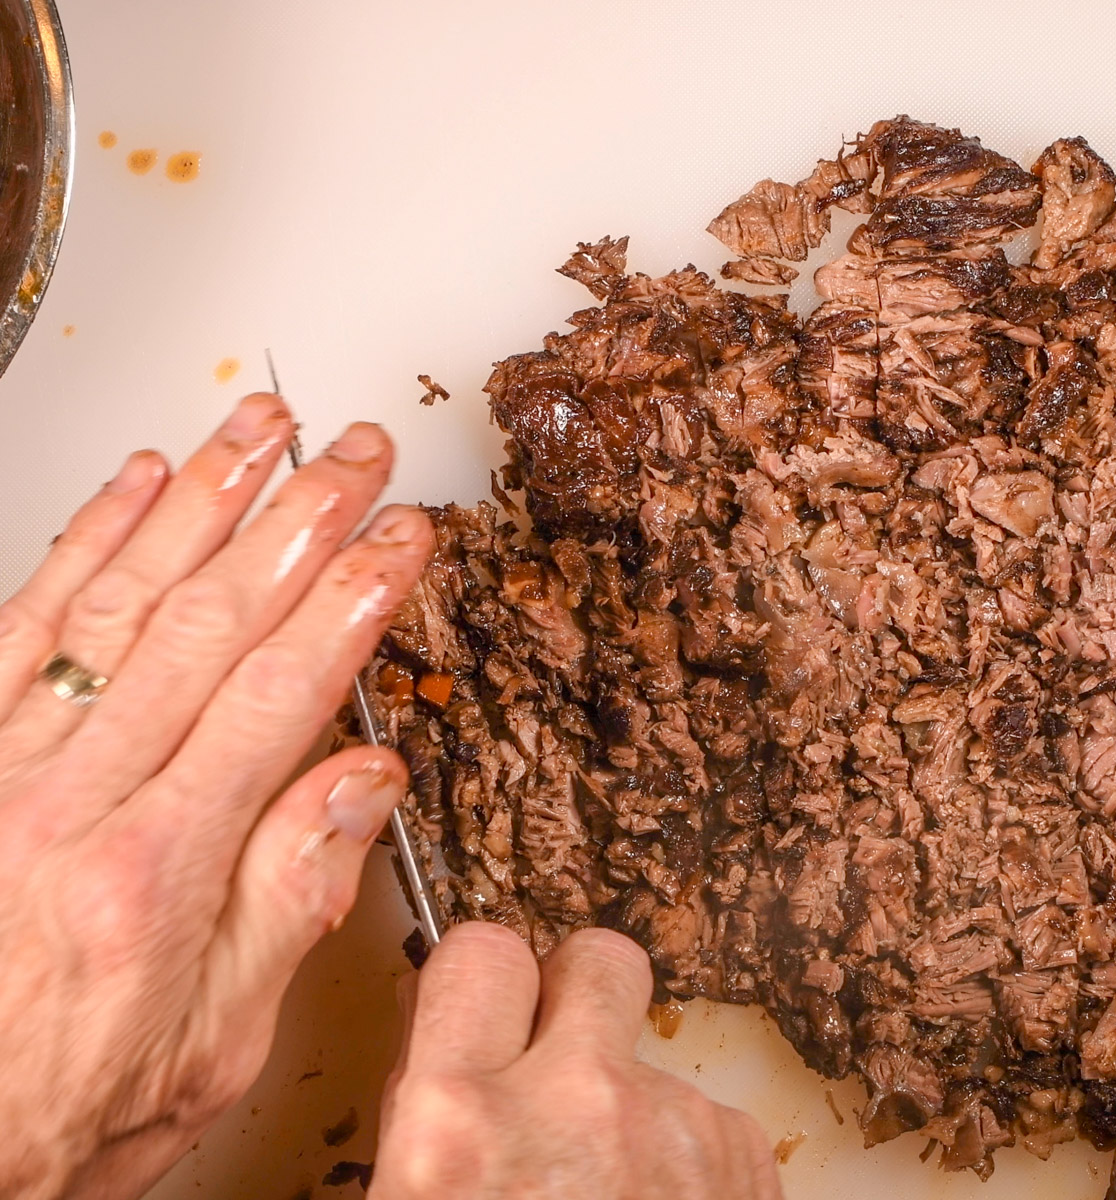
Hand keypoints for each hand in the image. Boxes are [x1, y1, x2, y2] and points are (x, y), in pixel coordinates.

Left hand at [0, 395, 432, 1198]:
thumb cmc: (60, 1111)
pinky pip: (27, 620)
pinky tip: (135, 484)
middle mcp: (73, 798)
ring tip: (256, 429)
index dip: (352, 601)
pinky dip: (86, 538)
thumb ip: (292, 896)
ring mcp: (7, 763)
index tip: (401, 540)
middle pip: (212, 621)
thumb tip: (363, 783)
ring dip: (200, 498)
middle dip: (297, 520)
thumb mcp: (215, 1044)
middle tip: (352, 453)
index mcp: (156, 867)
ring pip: (122, 597)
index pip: (282, 694)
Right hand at [373, 924, 782, 1199]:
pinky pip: (702, 1113)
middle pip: (594, 953)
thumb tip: (432, 1022)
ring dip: (626, 1097)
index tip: (485, 1005)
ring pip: (647, 1051)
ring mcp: (672, 1126)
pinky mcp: (744, 1157)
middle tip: (556, 1056)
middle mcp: (574, 1102)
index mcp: (458, 1124)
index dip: (482, 979)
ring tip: (607, 1187)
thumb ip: (424, 1105)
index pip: (476, 952)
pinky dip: (681, 1155)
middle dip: (574, 990)